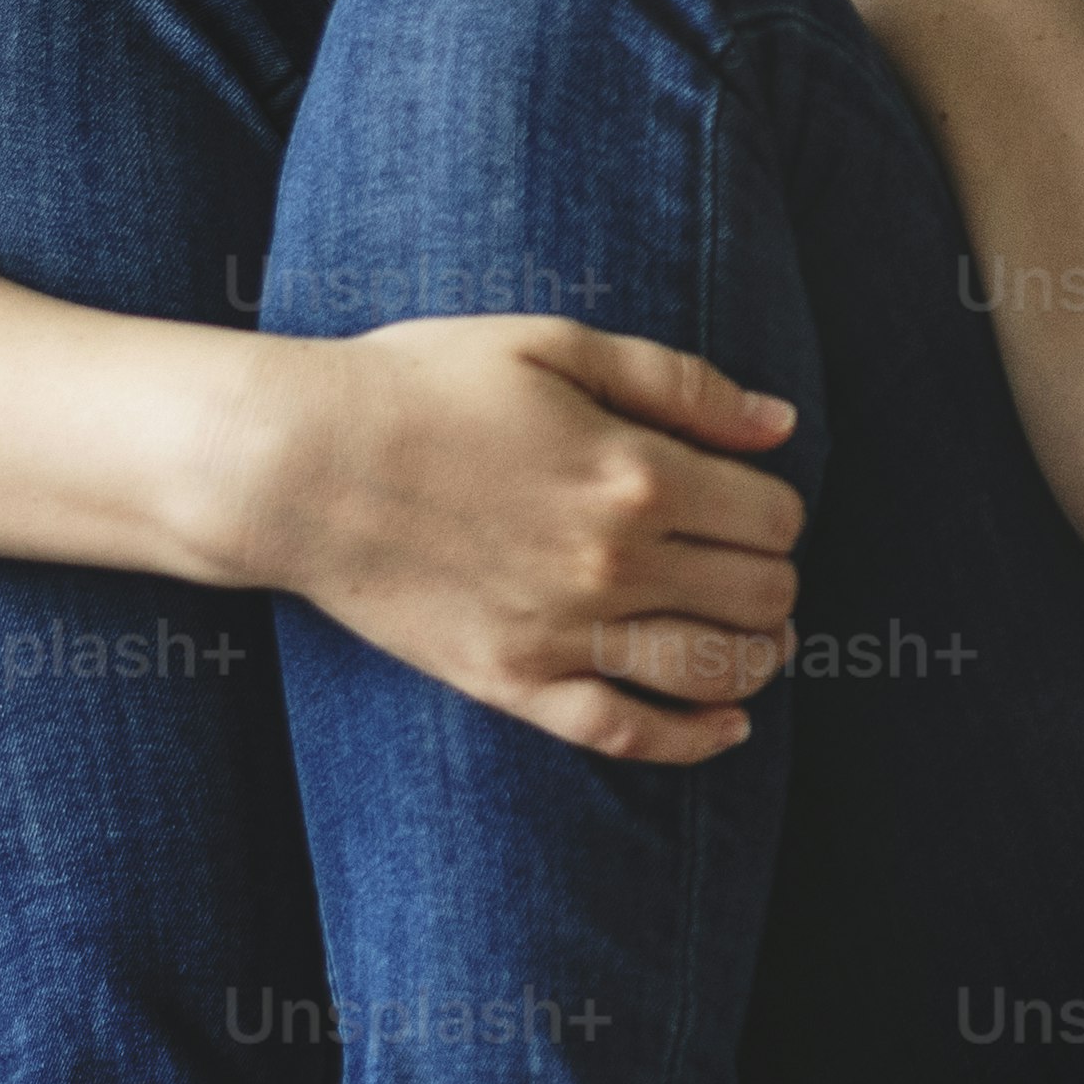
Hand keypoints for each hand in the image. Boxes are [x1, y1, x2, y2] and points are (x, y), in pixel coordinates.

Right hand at [211, 314, 802, 764]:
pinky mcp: (512, 683)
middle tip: (751, 564)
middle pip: (760, 595)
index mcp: (636, 472)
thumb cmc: (423, 386)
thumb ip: (682, 384)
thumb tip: (784, 424)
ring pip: (713, 669)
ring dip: (757, 655)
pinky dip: (694, 738)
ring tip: (759, 638)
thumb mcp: (557, 345)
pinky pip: (627, 733)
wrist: (300, 463)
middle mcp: (615, 562)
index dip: (776, 508)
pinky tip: (728, 724)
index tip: (748, 500)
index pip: (773, 516)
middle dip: (774, 579)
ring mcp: (564, 632)